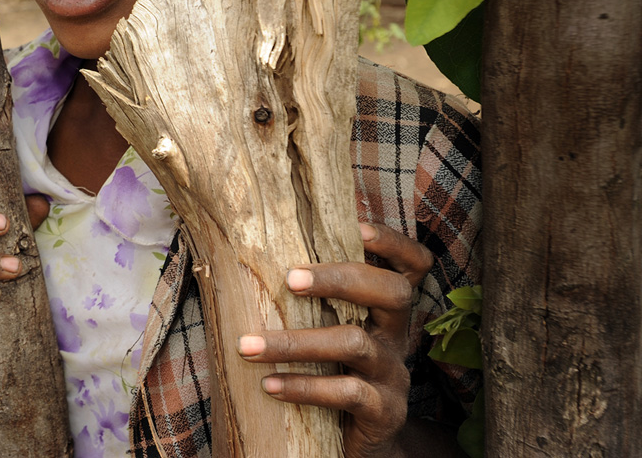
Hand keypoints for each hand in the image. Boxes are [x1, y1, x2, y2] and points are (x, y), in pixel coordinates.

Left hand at [236, 222, 436, 457]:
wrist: (359, 443)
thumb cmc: (330, 373)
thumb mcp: (329, 331)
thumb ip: (312, 300)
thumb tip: (248, 252)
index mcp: (386, 311)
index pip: (413, 265)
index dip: (394, 242)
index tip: (358, 225)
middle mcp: (397, 337)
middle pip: (393, 292)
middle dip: (340, 278)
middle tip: (289, 279)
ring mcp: (394, 375)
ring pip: (355, 343)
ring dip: (296, 342)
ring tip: (248, 345)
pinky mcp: (384, 412)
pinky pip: (348, 393)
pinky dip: (304, 387)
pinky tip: (269, 385)